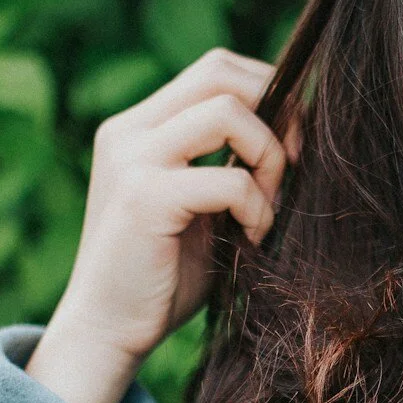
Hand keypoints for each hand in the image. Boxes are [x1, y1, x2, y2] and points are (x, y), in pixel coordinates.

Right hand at [26, 47, 294, 402]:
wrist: (106, 333)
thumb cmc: (160, 278)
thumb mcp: (199, 206)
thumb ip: (227, 162)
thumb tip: (296, 128)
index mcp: (138, 126)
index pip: (215, 70)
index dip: (268, 91)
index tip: (294, 142)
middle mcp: (129, 130)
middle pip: (222, 72)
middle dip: (277, 109)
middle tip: (295, 163)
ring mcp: (133, 159)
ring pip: (229, 111)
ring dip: (269, 156)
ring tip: (266, 207)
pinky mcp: (145, 197)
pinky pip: (230, 179)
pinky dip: (258, 207)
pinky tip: (252, 238)